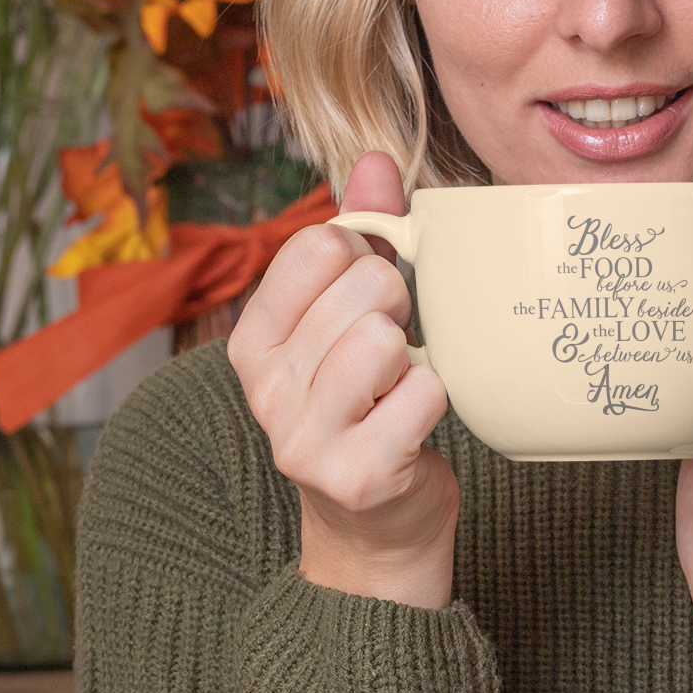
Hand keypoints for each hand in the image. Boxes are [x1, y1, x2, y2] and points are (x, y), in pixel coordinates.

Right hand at [227, 151, 457, 608]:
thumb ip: (359, 237)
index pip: (315, 246)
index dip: (366, 259)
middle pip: (361, 286)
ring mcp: (306, 437)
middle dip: (398, 308)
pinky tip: (418, 425)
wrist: (377, 532)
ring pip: (384, 338)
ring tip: (402, 386)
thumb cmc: (369, 412)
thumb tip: (374, 159)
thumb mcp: (346, 322)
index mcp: (254, 343)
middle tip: (396, 352)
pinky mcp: (359, 473)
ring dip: (415, 357)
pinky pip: (424, 394)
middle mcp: (267, 390)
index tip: (371, 302)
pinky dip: (438, 402)